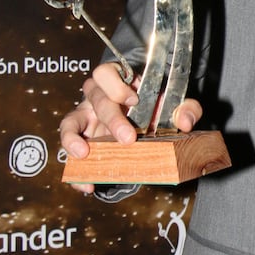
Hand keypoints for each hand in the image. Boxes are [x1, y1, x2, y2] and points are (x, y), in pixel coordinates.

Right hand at [59, 61, 201, 192]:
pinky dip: (75, 168)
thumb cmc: (154, 109)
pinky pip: (69, 150)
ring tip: (84, 154)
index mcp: (118, 81)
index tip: (133, 100)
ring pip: (72, 121)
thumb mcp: (172, 106)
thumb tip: (185, 121)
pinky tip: (86, 182)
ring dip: (75, 138)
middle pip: (97, 100)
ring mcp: (85, 117)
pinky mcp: (80, 139)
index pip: (106, 72)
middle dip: (112, 119)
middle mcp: (98, 96)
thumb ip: (186, 108)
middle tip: (128, 138)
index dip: (115, 85)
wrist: (144, 126)